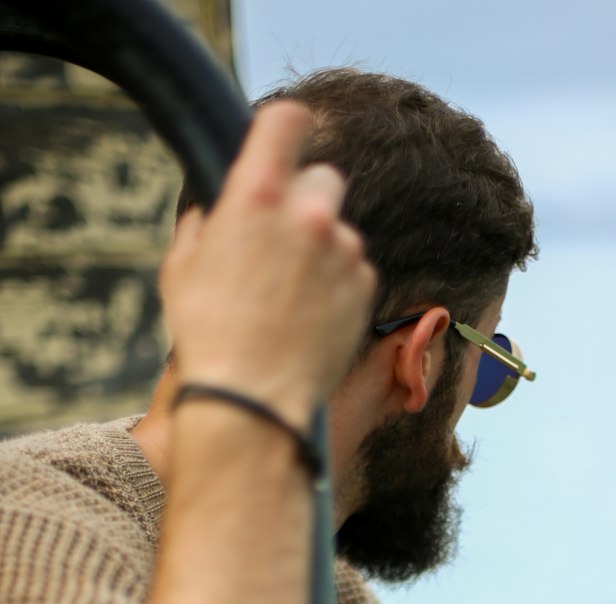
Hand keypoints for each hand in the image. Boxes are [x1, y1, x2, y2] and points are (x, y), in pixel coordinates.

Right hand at [160, 101, 375, 428]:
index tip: (286, 141)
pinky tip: (310, 317)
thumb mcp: (181, 266)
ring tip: (290, 296)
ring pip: (339, 229)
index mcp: (256, 194)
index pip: (288, 121)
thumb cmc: (208, 335)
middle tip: (283, 238)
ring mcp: (343, 251)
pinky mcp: (365, 286)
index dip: (287, 127)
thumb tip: (219, 210)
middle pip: (323, 177)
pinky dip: (338, 284)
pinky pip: (354, 269)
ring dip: (321, 249)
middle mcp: (309, 213)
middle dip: (305, 200)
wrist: (254, 401)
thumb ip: (207, 221)